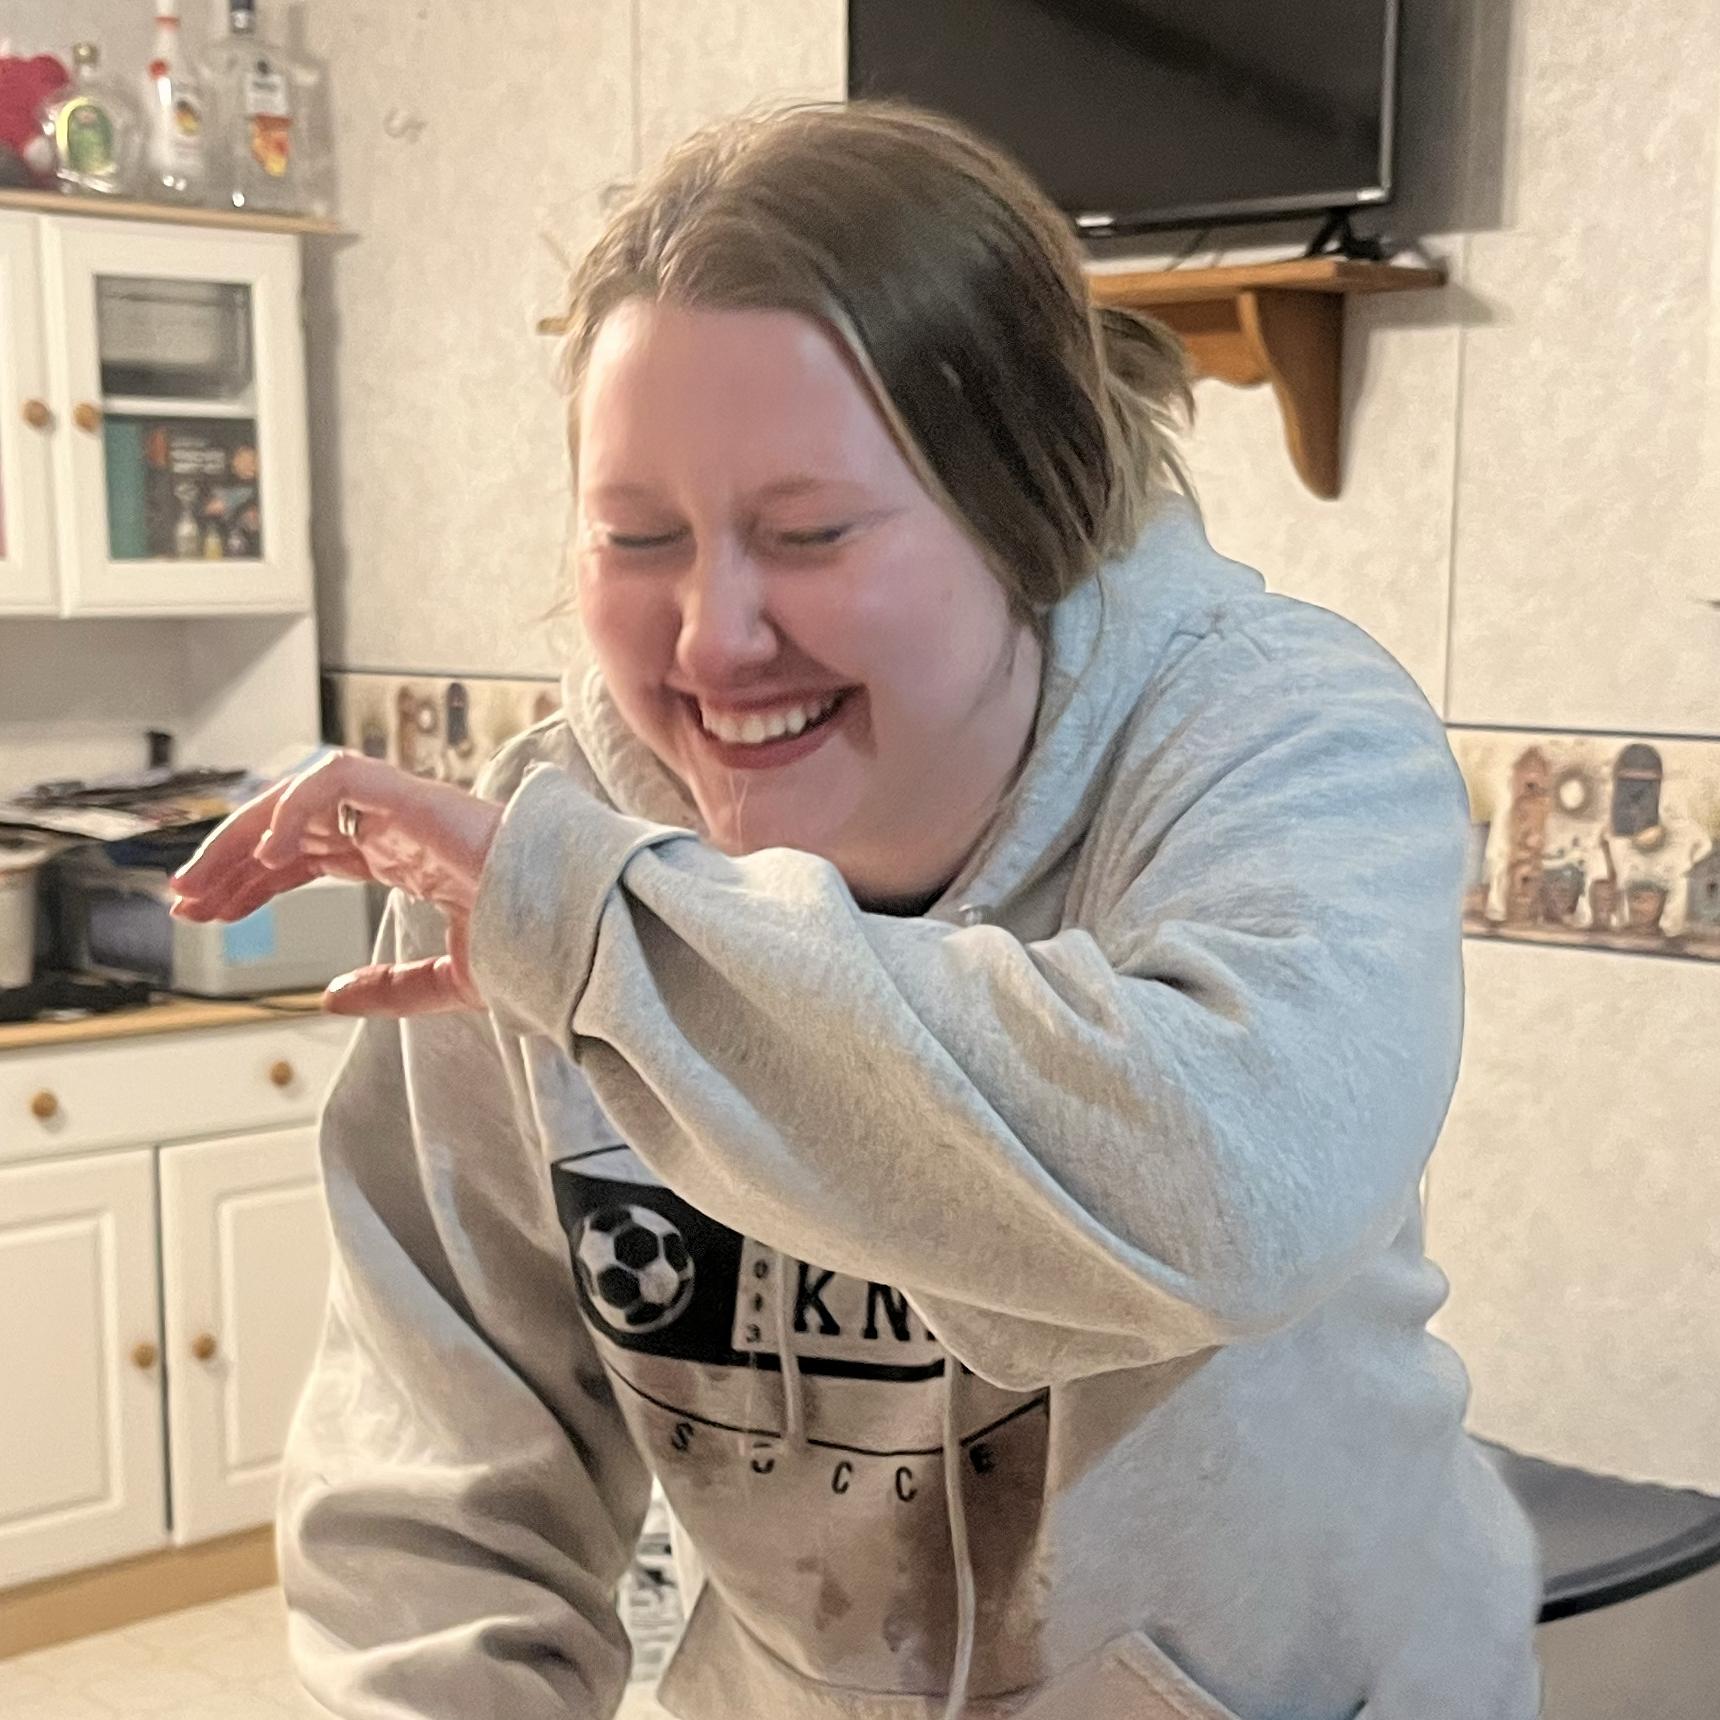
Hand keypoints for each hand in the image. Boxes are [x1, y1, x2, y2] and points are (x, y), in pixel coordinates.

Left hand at [168, 751, 502, 1015]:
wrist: (575, 928)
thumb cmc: (532, 943)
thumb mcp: (447, 982)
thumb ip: (390, 990)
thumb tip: (330, 998)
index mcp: (403, 856)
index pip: (308, 852)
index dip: (253, 879)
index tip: (210, 914)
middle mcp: (396, 826)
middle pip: (290, 823)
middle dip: (230, 859)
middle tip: (186, 900)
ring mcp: (405, 807)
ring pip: (300, 794)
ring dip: (245, 834)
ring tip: (208, 884)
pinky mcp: (416, 797)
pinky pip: (340, 781)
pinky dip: (296, 808)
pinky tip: (269, 857)